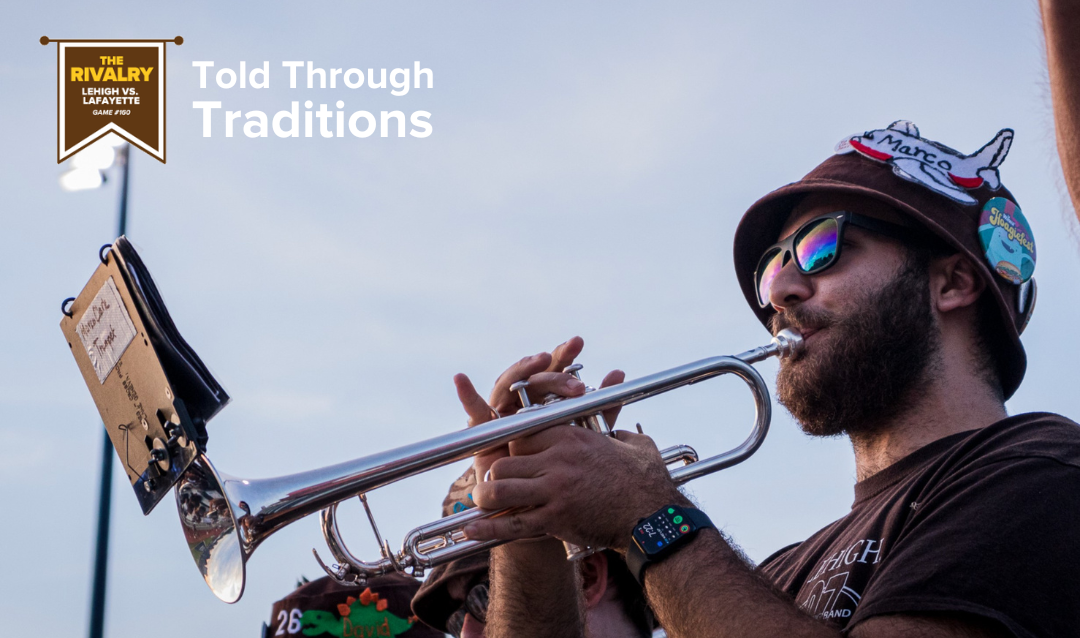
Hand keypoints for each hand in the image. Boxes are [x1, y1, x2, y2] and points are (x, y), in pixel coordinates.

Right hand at [454, 337, 622, 478]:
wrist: (538, 503)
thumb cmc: (561, 468)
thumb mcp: (586, 436)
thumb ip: (601, 408)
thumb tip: (618, 373)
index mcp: (546, 400)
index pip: (554, 371)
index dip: (563, 356)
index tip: (576, 343)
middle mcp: (522, 402)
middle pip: (534, 378)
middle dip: (552, 372)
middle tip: (571, 378)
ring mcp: (502, 413)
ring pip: (510, 386)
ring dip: (523, 371)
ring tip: (538, 360)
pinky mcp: (484, 430)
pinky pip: (475, 412)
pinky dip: (466, 396)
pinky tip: (461, 380)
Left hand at [463, 425, 689, 551]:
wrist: (655, 517)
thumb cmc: (648, 480)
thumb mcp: (634, 444)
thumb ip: (618, 432)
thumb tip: (617, 434)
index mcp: (571, 436)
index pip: (522, 433)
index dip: (511, 446)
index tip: (510, 455)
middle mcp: (557, 459)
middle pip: (505, 459)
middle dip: (494, 472)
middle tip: (493, 482)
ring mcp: (554, 489)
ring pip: (499, 487)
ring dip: (486, 495)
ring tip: (481, 502)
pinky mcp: (555, 519)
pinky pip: (512, 523)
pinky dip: (488, 528)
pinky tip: (471, 530)